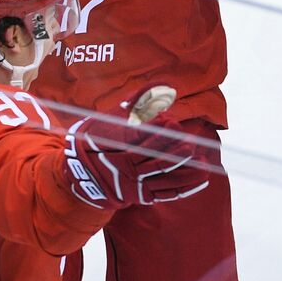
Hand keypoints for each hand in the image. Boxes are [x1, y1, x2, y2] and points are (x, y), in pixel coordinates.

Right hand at [62, 86, 208, 209]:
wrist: (79, 174)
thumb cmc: (97, 139)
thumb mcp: (110, 118)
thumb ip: (136, 101)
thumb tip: (161, 85)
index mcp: (114, 145)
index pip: (136, 137)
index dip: (153, 131)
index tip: (170, 121)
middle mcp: (123, 165)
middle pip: (150, 158)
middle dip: (171, 151)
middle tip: (189, 143)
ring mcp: (132, 182)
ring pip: (160, 177)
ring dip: (182, 170)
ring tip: (201, 162)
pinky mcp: (140, 195)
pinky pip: (165, 193)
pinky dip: (184, 187)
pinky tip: (200, 180)